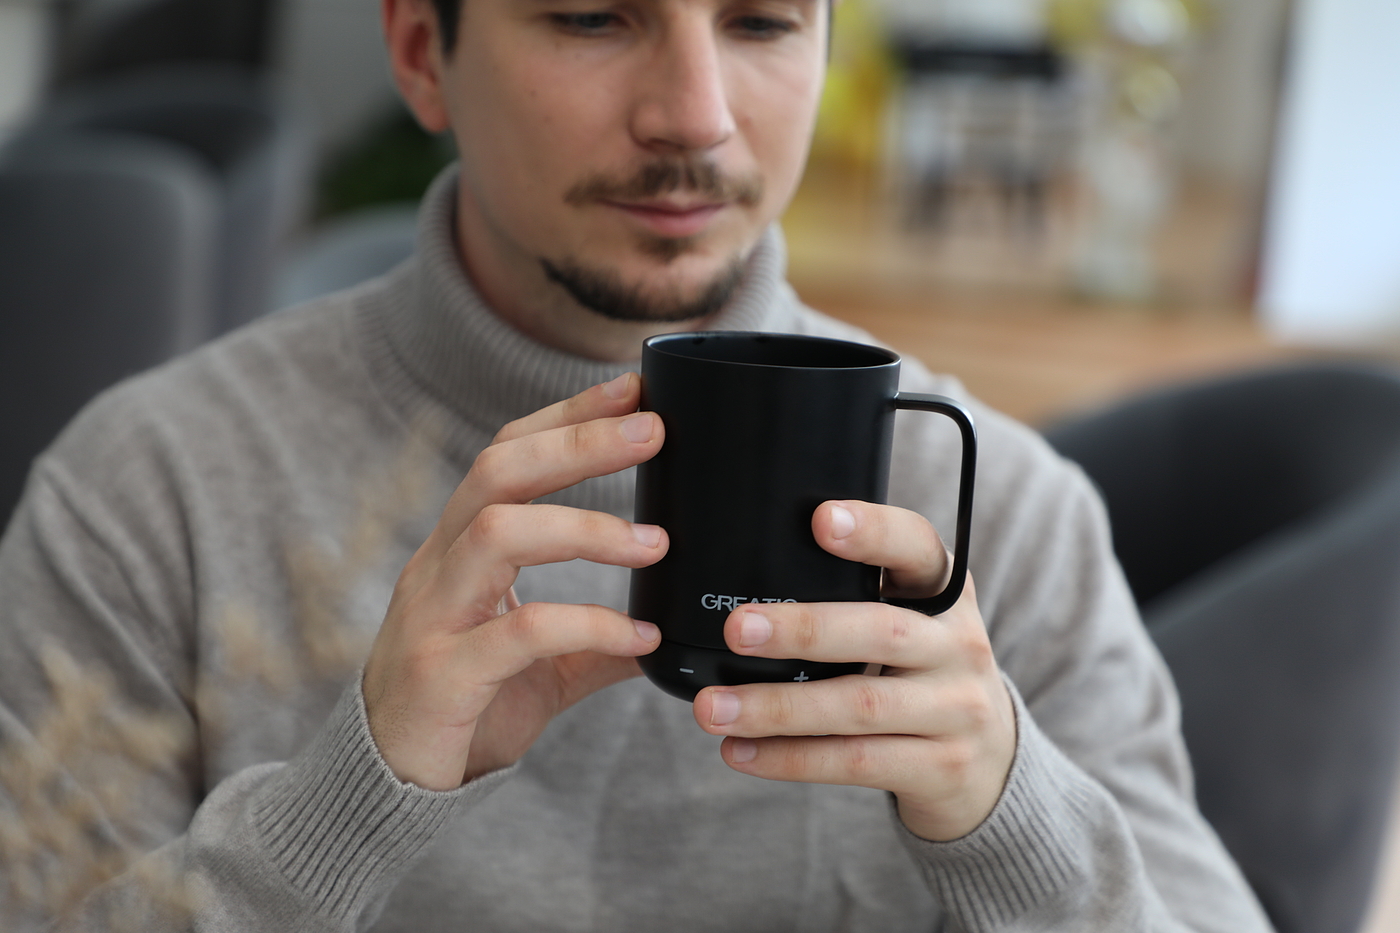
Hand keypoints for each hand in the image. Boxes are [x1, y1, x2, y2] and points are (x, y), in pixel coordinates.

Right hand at [362, 373, 666, 790]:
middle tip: (654, 429)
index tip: (633, 389)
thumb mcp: (540, 667)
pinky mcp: (441, 675)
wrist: (386, 790)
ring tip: (656, 542)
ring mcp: (432, 617)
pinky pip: (518, 631)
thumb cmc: (463, 712)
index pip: (506, 456)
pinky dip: (587, 624)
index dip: (565, 417)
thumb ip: (596, 641)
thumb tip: (666, 624)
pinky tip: (639, 637)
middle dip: (578, 442)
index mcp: (458, 552)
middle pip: (497, 470)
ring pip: (498, 533)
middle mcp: (438, 568)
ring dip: (585, 527)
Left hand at [691, 500, 1015, 841]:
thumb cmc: (921, 672)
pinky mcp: (940, 767)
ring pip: (859, 706)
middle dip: (804, 629)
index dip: (873, 532)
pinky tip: (740, 752)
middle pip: (880, 631)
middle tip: (737, 628)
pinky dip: (791, 758)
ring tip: (712, 708)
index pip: (917, 547)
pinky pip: (855, 762)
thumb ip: (857, 595)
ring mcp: (956, 710)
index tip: (820, 520)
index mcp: (945, 591)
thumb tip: (746, 577)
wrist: (990, 760)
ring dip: (777, 709)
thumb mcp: (912, 619)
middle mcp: (960, 645)